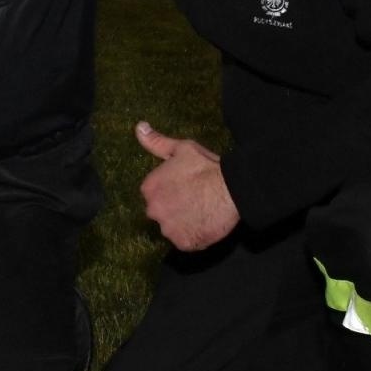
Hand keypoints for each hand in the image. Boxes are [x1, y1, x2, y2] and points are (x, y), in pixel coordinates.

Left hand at [135, 121, 239, 251]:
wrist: (231, 188)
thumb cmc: (206, 166)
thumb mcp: (182, 149)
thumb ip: (157, 142)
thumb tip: (139, 127)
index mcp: (149, 188)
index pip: (154, 194)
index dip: (171, 191)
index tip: (185, 187)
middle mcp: (153, 211)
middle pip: (161, 212)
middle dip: (174, 208)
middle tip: (195, 200)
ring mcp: (168, 229)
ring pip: (172, 228)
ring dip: (183, 223)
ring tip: (202, 212)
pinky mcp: (184, 243)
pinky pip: (186, 241)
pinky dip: (194, 235)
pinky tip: (205, 223)